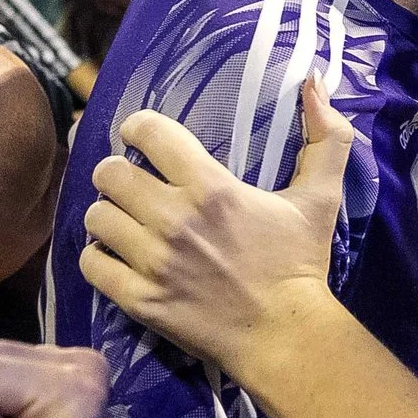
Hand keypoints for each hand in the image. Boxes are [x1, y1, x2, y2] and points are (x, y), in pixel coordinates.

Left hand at [78, 80, 355, 375]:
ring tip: (122, 221)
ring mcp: (153, 262)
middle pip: (109, 172)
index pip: (148, 132)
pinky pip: (92, 264)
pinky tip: (116, 256)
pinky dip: (99, 257)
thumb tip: (316, 82)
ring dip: (107, 215)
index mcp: (211, 187)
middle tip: (130, 184)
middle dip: (116, 173)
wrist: (286, 336)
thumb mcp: (321, 196)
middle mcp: (175, 219)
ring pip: (95, 217)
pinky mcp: (140, 299)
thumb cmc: (300, 263)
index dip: (137, 127)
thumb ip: (326, 136)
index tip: (141, 136)